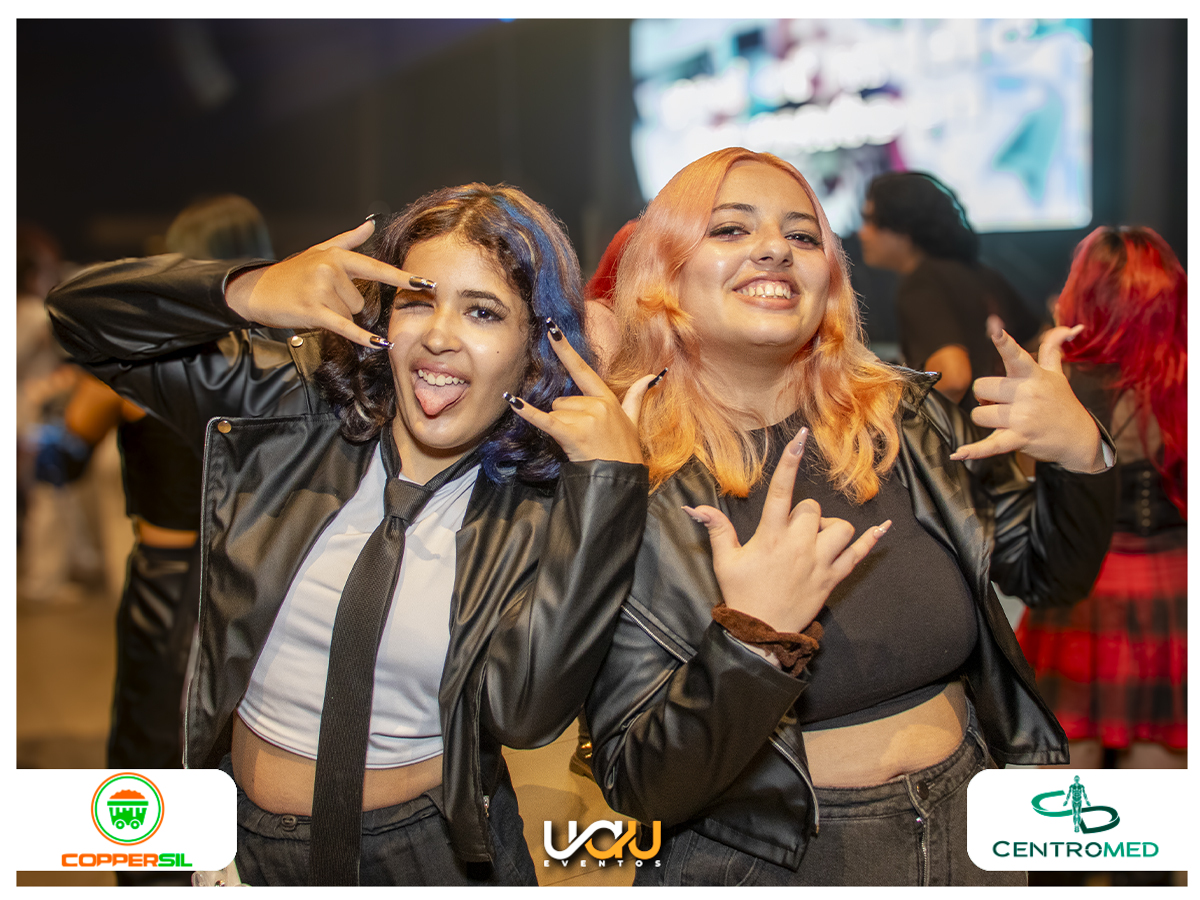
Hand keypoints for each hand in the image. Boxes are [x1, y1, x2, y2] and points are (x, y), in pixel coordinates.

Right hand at [224, 219, 434, 348]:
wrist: (256, 290)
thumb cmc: (290, 273)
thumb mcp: (319, 251)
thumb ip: (348, 240)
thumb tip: (370, 224)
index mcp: (337, 256)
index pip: (377, 268)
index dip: (403, 278)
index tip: (428, 284)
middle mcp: (331, 269)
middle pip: (361, 300)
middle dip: (344, 304)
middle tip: (320, 297)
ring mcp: (322, 289)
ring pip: (350, 314)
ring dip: (334, 315)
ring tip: (313, 304)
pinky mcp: (313, 310)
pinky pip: (344, 325)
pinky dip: (360, 336)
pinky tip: (377, 344)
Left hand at [503, 321, 656, 464]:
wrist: (620, 479)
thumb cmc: (625, 453)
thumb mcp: (633, 422)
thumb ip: (637, 396)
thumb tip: (651, 376)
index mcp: (607, 399)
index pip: (583, 369)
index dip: (565, 349)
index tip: (551, 329)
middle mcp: (596, 404)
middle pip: (563, 400)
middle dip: (566, 417)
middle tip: (583, 436)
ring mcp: (584, 418)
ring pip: (555, 412)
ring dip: (561, 428)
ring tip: (578, 443)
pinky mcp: (570, 433)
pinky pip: (543, 419)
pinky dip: (527, 412)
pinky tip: (512, 400)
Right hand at [684, 428, 890, 632]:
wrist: (761, 633)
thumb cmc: (742, 594)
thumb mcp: (725, 561)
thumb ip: (717, 529)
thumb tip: (695, 507)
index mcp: (771, 537)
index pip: (782, 491)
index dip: (790, 462)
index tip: (800, 437)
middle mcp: (798, 545)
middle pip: (812, 509)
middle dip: (802, 515)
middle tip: (787, 535)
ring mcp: (819, 562)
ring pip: (839, 528)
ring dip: (829, 528)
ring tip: (814, 541)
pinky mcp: (834, 578)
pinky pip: (859, 554)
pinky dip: (872, 540)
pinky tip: (885, 527)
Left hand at [950, 324, 1105, 472]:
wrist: (1079, 438)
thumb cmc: (1062, 403)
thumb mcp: (1057, 374)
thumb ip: (1053, 349)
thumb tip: (1068, 327)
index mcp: (1033, 375)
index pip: (1016, 354)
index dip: (1004, 341)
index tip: (994, 328)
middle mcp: (1027, 394)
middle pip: (980, 386)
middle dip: (984, 396)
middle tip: (1000, 401)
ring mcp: (1023, 418)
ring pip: (978, 413)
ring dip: (986, 418)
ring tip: (1004, 419)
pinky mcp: (1018, 439)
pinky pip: (990, 445)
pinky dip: (973, 451)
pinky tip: (958, 454)